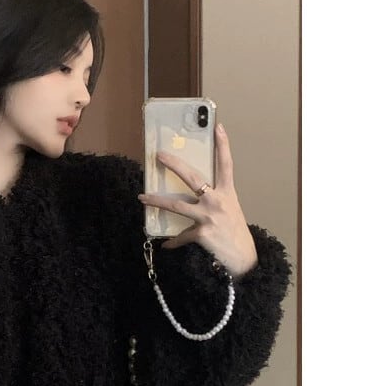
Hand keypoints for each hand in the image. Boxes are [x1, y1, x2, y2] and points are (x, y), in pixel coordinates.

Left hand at [138, 123, 257, 277]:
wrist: (244, 258)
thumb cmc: (234, 233)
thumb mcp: (228, 211)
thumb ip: (212, 201)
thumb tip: (193, 198)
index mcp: (227, 193)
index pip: (226, 164)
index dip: (223, 145)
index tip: (218, 127)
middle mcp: (218, 201)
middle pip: (193, 178)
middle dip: (174, 165)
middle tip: (159, 155)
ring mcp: (209, 217)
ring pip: (177, 205)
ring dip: (157, 201)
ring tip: (142, 198)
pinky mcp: (202, 233)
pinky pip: (180, 236)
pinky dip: (173, 242)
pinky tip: (166, 245)